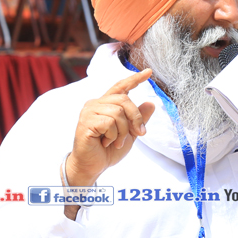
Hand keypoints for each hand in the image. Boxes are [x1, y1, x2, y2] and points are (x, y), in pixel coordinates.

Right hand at [66, 70, 156, 188]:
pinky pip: (109, 123)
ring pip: (118, 112)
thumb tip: (151, 103)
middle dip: (136, 118)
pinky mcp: (86, 122)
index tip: (148, 72)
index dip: (135, 79)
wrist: (93, 166)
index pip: (121, 87)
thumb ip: (138, 119)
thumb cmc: (108, 150)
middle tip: (139, 133)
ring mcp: (89, 112)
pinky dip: (113, 136)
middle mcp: (96, 104)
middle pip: (124, 100)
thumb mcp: (129, 134)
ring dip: (123, 131)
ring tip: (116, 142)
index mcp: (106, 104)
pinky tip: (105, 142)